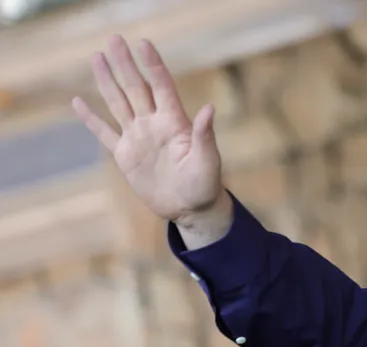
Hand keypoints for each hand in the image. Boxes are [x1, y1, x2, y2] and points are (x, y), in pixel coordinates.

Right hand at [72, 36, 224, 225]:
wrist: (191, 209)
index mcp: (175, 123)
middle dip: (125, 65)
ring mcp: (138, 137)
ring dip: (107, 82)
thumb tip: (209, 109)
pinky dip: (91, 119)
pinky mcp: (126, 155)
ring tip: (97, 57)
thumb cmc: (205, 184)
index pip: (162, 87)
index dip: (153, 66)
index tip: (143, 44)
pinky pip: (104, 133)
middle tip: (113, 39)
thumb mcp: (208, 161)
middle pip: (136, 88)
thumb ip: (205, 135)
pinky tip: (78, 102)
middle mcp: (154, 124)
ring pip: (118, 103)